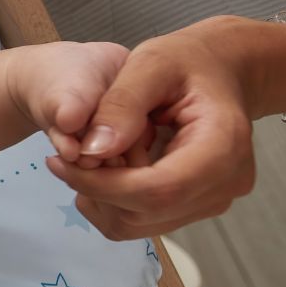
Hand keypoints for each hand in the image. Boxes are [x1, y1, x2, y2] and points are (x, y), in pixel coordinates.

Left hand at [46, 23, 256, 239]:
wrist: (223, 72)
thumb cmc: (189, 62)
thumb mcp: (151, 64)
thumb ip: (122, 104)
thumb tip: (92, 150)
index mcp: (223, 145)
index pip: (158, 190)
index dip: (102, 185)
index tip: (58, 162)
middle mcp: (226, 183)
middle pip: (146, 212)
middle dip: (97, 188)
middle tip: (73, 153)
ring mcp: (215, 200)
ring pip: (140, 224)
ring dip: (102, 196)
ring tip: (98, 154)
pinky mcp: (198, 206)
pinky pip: (144, 221)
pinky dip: (114, 201)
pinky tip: (111, 167)